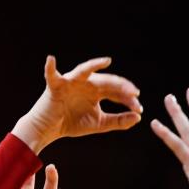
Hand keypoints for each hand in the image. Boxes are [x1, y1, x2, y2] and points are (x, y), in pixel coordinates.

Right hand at [12, 56, 141, 153]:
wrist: (50, 129)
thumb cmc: (72, 123)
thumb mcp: (99, 123)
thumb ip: (118, 121)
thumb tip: (138, 117)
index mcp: (96, 91)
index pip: (116, 91)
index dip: (128, 99)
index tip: (139, 109)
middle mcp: (86, 83)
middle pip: (106, 81)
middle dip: (120, 86)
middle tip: (133, 93)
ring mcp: (71, 82)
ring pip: (85, 71)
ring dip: (95, 65)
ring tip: (106, 61)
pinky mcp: (56, 85)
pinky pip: (51, 74)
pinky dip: (50, 66)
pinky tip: (51, 59)